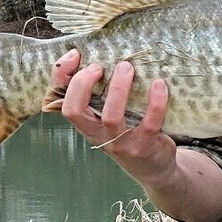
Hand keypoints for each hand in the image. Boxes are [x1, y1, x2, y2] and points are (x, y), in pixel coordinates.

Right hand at [50, 49, 178, 187]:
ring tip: (127, 67)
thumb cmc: (128, 132)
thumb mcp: (108, 115)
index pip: (62, 100)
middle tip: (101, 65)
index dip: (62, 77)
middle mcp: (97, 134)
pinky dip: (155, 102)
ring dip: (118, 89)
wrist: (153, 167)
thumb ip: (100, 91)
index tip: (75, 55)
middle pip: (75, 111)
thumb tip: (96, 54)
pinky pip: (149, 123)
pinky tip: (159, 84)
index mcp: (85, 123)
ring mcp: (120, 143)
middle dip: (83, 83)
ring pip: (111, 117)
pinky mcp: (145, 146)